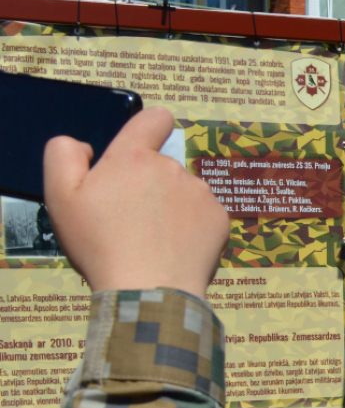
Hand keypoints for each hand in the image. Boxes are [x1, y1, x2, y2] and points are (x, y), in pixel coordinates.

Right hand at [44, 106, 229, 298]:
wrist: (148, 290)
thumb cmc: (100, 245)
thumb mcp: (60, 195)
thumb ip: (64, 154)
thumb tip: (85, 146)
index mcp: (134, 157)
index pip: (154, 118)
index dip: (149, 127)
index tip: (142, 149)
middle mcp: (172, 168)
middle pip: (162, 167)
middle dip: (148, 185)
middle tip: (129, 220)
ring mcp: (201, 193)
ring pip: (183, 192)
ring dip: (171, 207)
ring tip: (152, 240)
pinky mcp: (220, 219)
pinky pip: (204, 216)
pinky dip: (191, 228)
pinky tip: (174, 249)